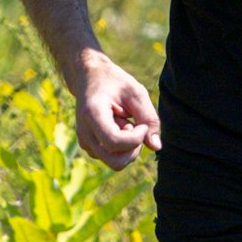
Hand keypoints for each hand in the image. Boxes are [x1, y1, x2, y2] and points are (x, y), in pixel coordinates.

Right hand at [72, 51, 161, 168]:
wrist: (89, 78)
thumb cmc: (114, 83)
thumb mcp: (136, 92)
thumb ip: (148, 117)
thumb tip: (156, 147)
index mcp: (92, 114)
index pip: (114, 142)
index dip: (135, 138)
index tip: (141, 123)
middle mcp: (85, 133)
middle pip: (116, 162)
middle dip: (134, 148)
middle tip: (134, 126)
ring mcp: (86, 143)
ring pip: (116, 163)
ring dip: (129, 147)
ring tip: (125, 123)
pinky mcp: (90, 148)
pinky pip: (113, 159)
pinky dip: (123, 147)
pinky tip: (119, 127)